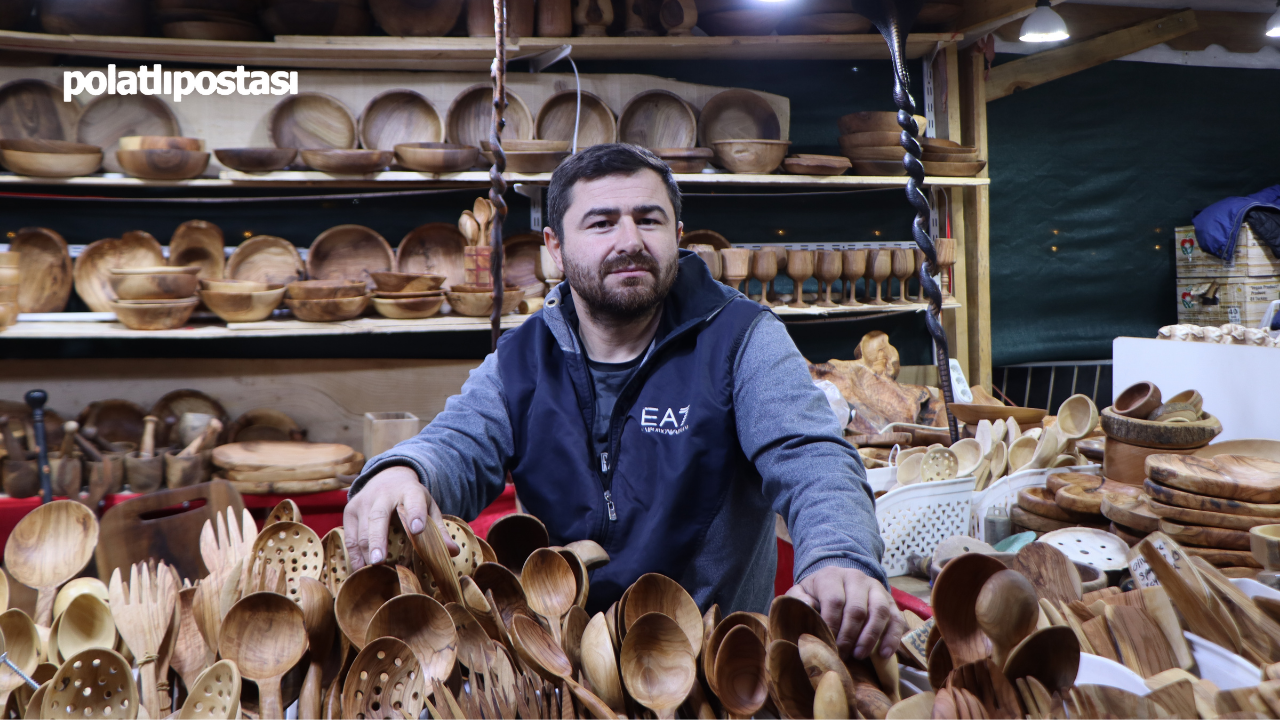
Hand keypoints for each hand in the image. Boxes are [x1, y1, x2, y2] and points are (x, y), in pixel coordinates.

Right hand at [343, 465, 458, 570]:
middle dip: (378, 539)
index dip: (415, 514)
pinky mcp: (350, 509)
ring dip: (366, 551)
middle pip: (379, 516)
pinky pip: (350, 535)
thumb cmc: (412, 498)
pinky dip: (354, 553)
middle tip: (379, 560)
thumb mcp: (429, 507)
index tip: (417, 529)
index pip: (414, 500)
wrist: (389, 476)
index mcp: (409, 491)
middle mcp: (384, 494)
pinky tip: (360, 568)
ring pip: (362, 528)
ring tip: (371, 571)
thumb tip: (453, 552)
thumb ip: (439, 529)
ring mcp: (364, 501)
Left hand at [786, 566, 904, 660]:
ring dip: (870, 637)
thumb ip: (798, 599)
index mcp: (832, 576)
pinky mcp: (891, 601)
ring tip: (860, 655)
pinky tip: (884, 654)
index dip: (832, 625)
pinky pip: (896, 619)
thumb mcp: (801, 591)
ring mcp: (876, 588)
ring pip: (879, 612)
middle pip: (857, 609)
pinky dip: (892, 637)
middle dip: (849, 636)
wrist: (839, 581)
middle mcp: (857, 578)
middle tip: (843, 654)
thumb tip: (808, 606)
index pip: (834, 601)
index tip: (828, 644)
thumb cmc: (817, 593)